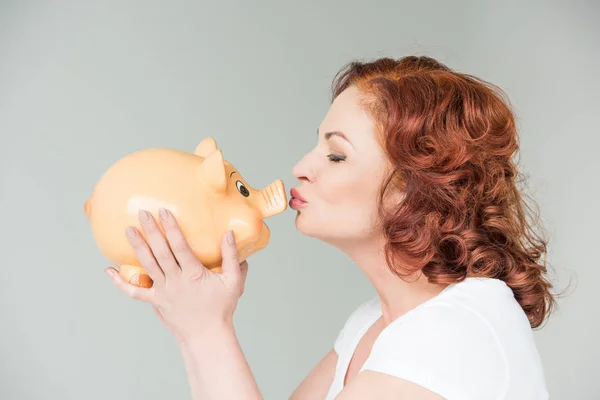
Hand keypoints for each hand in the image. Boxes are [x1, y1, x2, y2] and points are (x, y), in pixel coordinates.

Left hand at [104, 208, 248, 343]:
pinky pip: (134, 292)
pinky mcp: (155, 301)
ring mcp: (163, 291)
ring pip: (147, 265)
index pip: (179, 246)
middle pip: (160, 252)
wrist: (207, 335)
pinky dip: (119, 283)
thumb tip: (229, 234)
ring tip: (128, 230)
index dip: (171, 228)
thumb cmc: (222, 307)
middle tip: (142, 213)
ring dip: (137, 247)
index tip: (164, 211)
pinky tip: (109, 271)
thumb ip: (232, 257)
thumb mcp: (233, 281)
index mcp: (194, 274)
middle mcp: (175, 281)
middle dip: (151, 231)